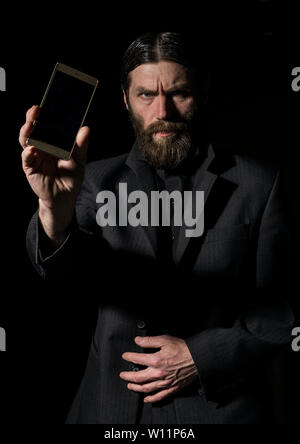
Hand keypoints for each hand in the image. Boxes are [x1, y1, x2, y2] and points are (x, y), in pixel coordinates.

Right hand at [19, 105, 89, 243]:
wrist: (64, 198)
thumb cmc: (71, 178)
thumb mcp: (80, 161)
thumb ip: (81, 146)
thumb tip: (85, 129)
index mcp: (53, 141)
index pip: (48, 124)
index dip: (47, 113)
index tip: (50, 102)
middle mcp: (42, 146)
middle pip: (34, 128)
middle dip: (33, 117)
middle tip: (37, 109)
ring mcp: (34, 156)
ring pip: (26, 140)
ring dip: (27, 131)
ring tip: (31, 124)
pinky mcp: (30, 168)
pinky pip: (26, 159)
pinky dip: (28, 153)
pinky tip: (32, 149)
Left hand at [120, 335, 197, 403]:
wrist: (198, 358)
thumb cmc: (182, 348)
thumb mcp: (165, 339)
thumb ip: (149, 341)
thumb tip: (138, 341)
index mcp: (156, 360)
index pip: (137, 359)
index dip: (129, 357)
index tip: (125, 356)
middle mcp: (158, 373)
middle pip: (138, 377)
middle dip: (128, 376)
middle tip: (122, 375)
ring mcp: (164, 382)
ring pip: (146, 388)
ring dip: (136, 388)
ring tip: (130, 386)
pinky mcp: (172, 388)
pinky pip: (159, 396)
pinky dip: (151, 399)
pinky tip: (146, 399)